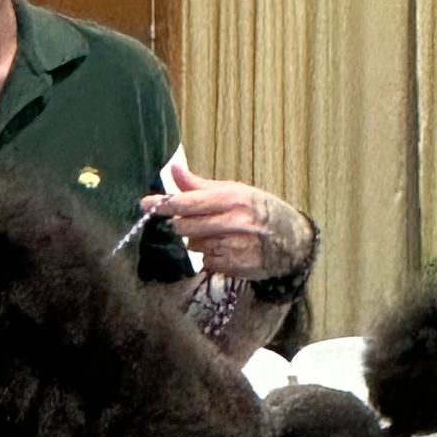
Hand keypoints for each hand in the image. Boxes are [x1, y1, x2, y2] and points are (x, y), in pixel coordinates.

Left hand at [139, 167, 311, 280]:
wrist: (292, 242)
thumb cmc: (259, 211)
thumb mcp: (236, 191)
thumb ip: (201, 186)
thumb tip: (173, 169)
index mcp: (233, 198)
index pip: (190, 202)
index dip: (164, 204)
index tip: (145, 203)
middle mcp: (234, 222)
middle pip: (186, 227)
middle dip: (182, 225)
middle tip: (191, 221)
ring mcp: (234, 246)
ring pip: (195, 246)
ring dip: (198, 241)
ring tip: (219, 234)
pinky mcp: (234, 266)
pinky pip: (207, 261)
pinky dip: (210, 256)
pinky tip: (227, 248)